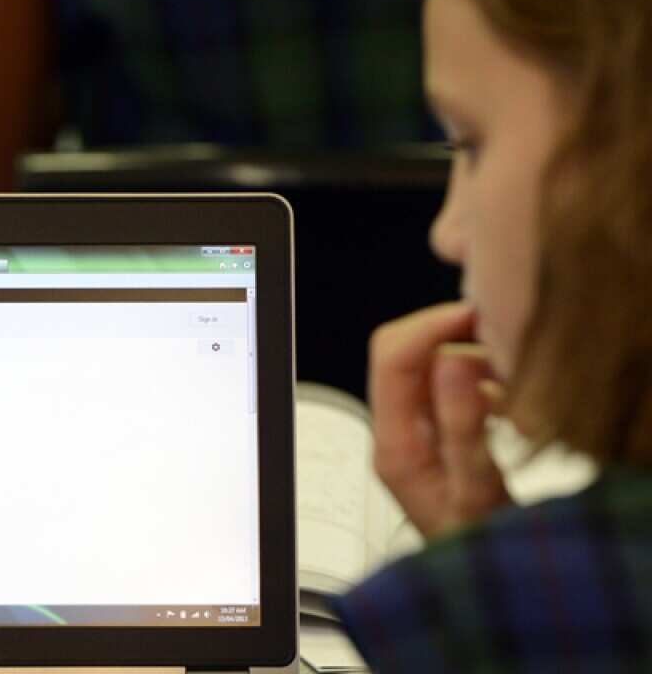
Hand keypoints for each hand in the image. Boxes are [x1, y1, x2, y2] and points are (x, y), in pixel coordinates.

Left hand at [368, 302, 512, 537]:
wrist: (484, 588)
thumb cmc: (480, 552)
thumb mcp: (479, 493)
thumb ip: (464, 428)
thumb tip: (451, 363)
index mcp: (394, 445)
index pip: (391, 355)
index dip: (431, 326)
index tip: (477, 315)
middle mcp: (396, 433)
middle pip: (407, 352)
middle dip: (453, 336)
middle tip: (502, 338)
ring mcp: (416, 433)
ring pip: (432, 366)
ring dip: (472, 357)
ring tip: (512, 377)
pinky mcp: (438, 435)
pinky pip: (453, 387)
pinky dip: (482, 380)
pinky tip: (509, 401)